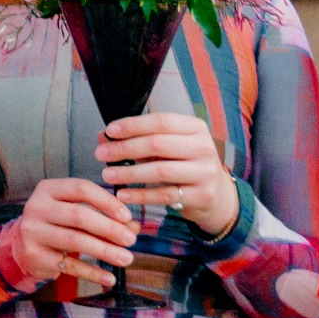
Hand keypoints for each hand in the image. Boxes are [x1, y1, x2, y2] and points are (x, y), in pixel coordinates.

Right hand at [10, 176, 140, 291]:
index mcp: (48, 189)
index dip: (106, 201)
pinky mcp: (35, 256)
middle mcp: (37, 207)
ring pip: (75, 240)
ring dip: (104, 251)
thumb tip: (133, 226)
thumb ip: (103, 216)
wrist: (22, 247)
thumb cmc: (56, 225)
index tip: (127, 216)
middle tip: (131, 240)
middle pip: (79, 214)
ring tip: (126, 258)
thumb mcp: (75, 213)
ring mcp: (33, 232)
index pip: (81, 188)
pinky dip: (92, 272)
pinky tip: (109, 277)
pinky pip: (69, 265)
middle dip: (109, 228)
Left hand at [95, 114, 240, 235]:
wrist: (217, 195)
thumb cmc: (185, 164)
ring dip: (130, 173)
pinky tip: (123, 194)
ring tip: (107, 174)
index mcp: (195, 128)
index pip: (161, 121)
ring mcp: (205, 172)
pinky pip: (165, 195)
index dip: (133, 125)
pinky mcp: (203, 195)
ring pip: (161, 170)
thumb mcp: (168, 148)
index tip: (110, 131)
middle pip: (158, 144)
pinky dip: (141, 195)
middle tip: (101, 154)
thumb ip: (139, 140)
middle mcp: (204, 147)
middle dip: (125, 149)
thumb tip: (103, 136)